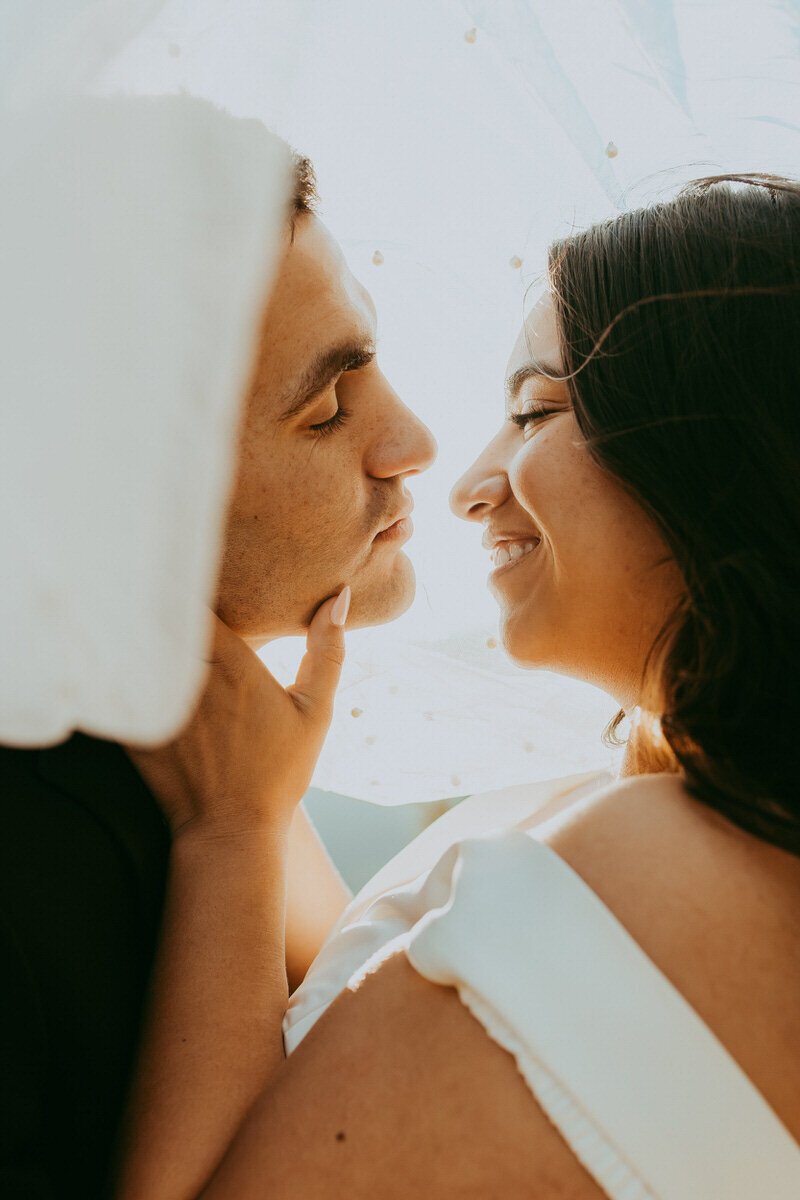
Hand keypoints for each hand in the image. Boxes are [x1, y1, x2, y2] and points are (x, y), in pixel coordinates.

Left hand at [125, 588, 349, 839]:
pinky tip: (114, 655)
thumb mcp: (315, 711)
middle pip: (160, 616)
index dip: (187, 579)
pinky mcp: (133, 728)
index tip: (186, 564)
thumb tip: (338, 598)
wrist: (230, 831)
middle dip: (156, 596)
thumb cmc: (278, 771)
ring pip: (134, 644)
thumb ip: (327, 652)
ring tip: (129, 609)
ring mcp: (159, 703)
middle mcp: (192, 678)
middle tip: (152, 574)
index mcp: (235, 665)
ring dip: (135, 626)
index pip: (197, 600)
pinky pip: (114, 683)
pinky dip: (114, 666)